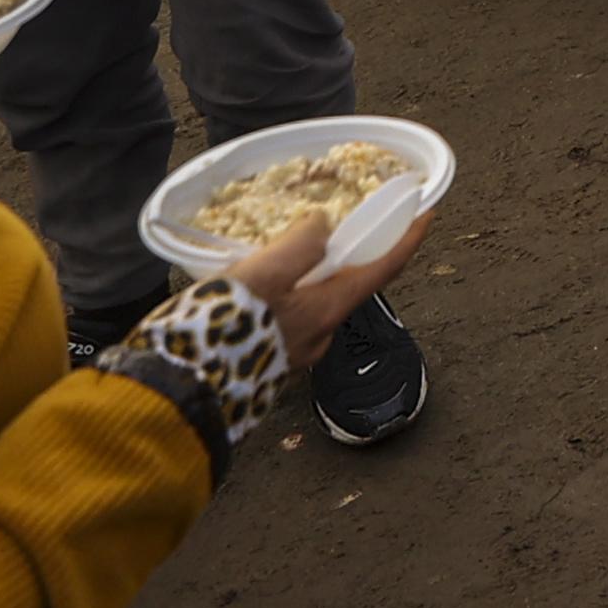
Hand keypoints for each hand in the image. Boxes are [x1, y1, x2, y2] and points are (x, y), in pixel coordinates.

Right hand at [220, 207, 427, 377]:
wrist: (180, 391)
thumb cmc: (222, 330)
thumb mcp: (263, 273)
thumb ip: (300, 245)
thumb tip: (323, 225)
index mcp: (327, 312)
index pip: (383, 270)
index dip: (408, 240)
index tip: (427, 215)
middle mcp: (318, 338)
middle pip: (346, 287)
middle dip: (344, 258)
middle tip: (330, 230)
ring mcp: (292, 354)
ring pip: (312, 305)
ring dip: (305, 280)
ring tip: (273, 258)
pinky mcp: (265, 363)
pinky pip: (285, 322)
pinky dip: (281, 300)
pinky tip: (251, 292)